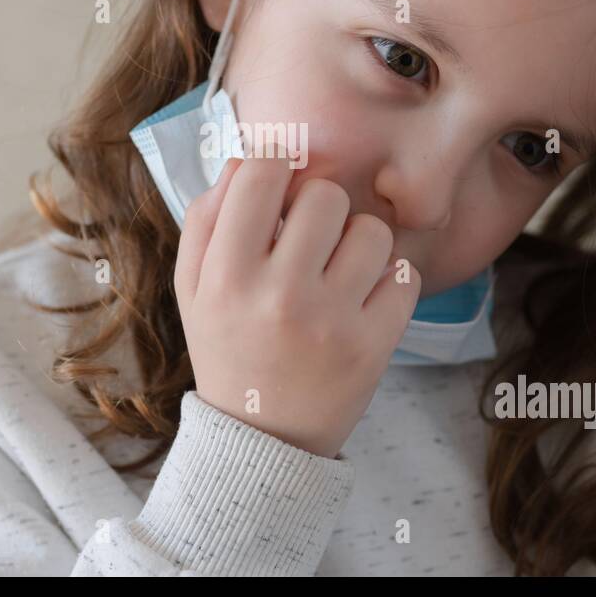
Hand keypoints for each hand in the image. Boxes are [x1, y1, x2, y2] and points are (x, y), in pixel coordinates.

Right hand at [173, 149, 421, 457]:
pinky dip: (387, 280)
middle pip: (326, 195)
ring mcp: (331, 322)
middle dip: (320, 208)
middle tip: (309, 238)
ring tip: (338, 270)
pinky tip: (362, 299)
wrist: (263, 439)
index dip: (276, 162)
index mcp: (226, 275)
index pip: (262, 173)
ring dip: (358, 242)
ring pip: (372, 231)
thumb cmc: (228, 348)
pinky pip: (403, 274)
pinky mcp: (374, 346)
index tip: (282, 178)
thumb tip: (248, 157)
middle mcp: (279, 295)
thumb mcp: (192, 288)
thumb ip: (207, 219)